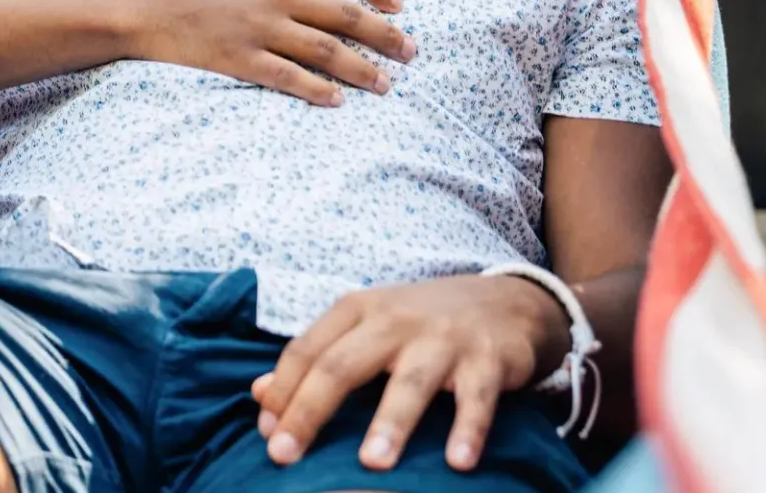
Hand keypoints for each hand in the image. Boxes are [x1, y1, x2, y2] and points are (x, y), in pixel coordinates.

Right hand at [124, 0, 415, 105]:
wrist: (143, 5)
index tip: (400, 6)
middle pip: (344, 15)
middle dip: (385, 34)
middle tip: (411, 52)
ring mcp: (259, 28)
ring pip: (325, 50)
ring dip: (362, 69)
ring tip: (386, 84)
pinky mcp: (241, 59)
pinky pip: (289, 77)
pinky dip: (317, 89)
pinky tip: (337, 100)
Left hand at [253, 275, 572, 471]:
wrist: (506, 302)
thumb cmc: (420, 323)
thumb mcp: (364, 328)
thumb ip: (315, 357)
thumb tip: (260, 393)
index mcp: (358, 310)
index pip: (306, 350)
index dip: (282, 392)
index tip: (267, 435)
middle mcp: (395, 320)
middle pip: (341, 366)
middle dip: (310, 411)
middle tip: (286, 456)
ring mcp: (443, 338)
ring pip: (409, 382)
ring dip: (390, 422)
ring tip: (372, 463)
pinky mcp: (489, 359)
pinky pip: (477, 398)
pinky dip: (467, 430)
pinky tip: (457, 462)